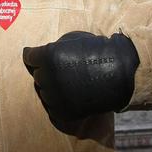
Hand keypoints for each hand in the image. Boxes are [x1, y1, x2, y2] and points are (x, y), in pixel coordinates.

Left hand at [23, 31, 138, 132]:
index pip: (29, 57)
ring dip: (52, 86)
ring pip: (44, 91)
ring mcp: (56, 97)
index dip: (34, 55)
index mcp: (48, 56)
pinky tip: (70, 94)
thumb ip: (53, 48)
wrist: (123, 73)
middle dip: (46, 70)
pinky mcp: (63, 112)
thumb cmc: (98, 51)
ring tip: (69, 82)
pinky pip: (51, 107)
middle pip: (37, 74)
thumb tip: (36, 55)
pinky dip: (58, 101)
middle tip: (62, 69)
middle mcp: (48, 77)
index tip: (34, 56)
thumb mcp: (72, 39)